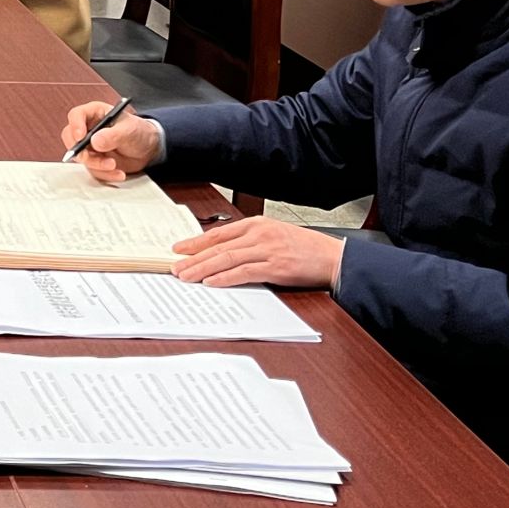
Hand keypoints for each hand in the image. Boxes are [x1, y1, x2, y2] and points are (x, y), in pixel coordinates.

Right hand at [59, 101, 163, 183]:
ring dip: (96, 165)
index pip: (77, 115)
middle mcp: (89, 128)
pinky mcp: (94, 160)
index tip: (81, 138)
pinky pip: (91, 169)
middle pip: (71, 138)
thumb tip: (95, 142)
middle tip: (92, 158)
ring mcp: (90, 145)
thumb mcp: (129, 130)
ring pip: (81, 157)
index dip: (75, 126)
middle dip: (81, 151)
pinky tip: (118, 173)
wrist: (148, 149)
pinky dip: (104, 174)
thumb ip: (113, 135)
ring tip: (114, 165)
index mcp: (95, 113)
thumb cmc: (139, 132)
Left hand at [172, 217, 344, 288]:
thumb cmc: (304, 248)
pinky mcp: (276, 267)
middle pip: (218, 246)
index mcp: (257, 225)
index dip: (196, 242)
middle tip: (174, 267)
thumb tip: (222, 253)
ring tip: (186, 276)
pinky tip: (211, 282)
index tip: (178, 249)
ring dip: (203, 268)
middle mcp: (259, 234)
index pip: (218, 233)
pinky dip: (225, 278)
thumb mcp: (274, 236)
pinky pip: (244, 272)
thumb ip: (250, 241)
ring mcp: (267, 250)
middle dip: (193, 258)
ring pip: (226, 258)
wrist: (333, 257)